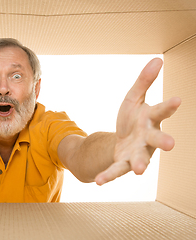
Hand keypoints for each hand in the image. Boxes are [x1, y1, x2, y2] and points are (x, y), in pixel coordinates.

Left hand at [95, 58, 180, 184]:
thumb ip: (144, 81)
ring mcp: (137, 153)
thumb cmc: (132, 117)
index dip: (168, 106)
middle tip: (170, 145)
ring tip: (140, 170)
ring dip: (141, 164)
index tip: (177, 100)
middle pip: (156, 140)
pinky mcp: (124, 163)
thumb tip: (157, 59)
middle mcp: (148, 138)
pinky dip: (108, 176)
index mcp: (151, 120)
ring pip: (141, 159)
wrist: (122, 138)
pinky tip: (98, 181)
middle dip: (163, 142)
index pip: (160, 112)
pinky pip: (117, 170)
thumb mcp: (134, 98)